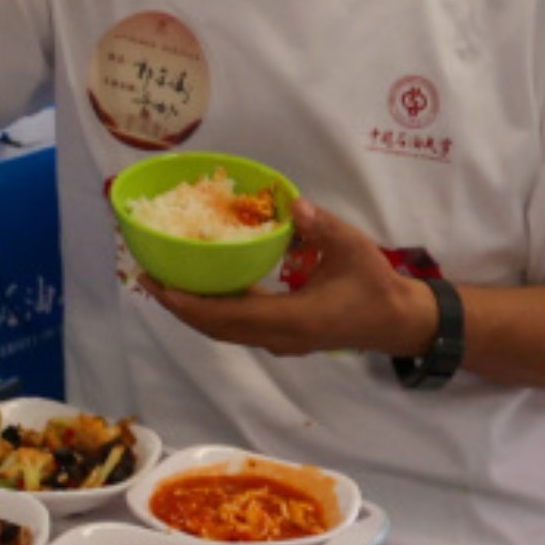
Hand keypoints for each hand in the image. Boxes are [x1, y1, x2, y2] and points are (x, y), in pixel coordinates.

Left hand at [135, 195, 431, 360]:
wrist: (396, 321)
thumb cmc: (376, 285)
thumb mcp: (353, 248)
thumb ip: (322, 227)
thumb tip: (293, 203)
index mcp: (293, 319)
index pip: (229, 316)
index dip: (190, 304)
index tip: (160, 286)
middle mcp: (279, 336)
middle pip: (217, 328)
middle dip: (180, 306)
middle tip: (149, 278)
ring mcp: (280, 341)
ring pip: (225, 331)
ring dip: (194, 311)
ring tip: (166, 283)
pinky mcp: (283, 337)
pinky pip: (238, 327)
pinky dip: (214, 311)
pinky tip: (203, 288)